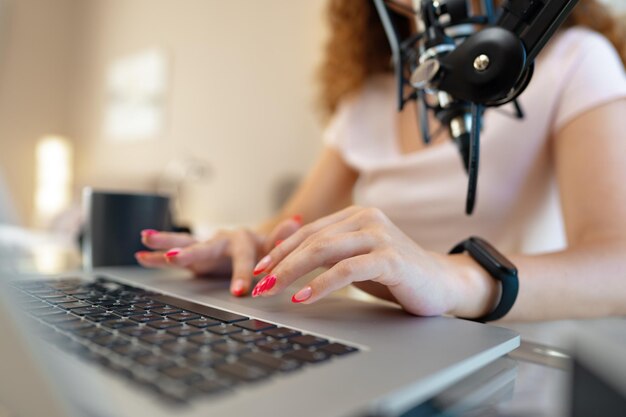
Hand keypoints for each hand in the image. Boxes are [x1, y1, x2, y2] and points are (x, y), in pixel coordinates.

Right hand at [135, 216, 302, 296]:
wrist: (254, 246)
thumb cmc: (265, 249)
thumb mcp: (275, 246)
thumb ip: (280, 238)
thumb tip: (294, 222)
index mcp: (242, 239)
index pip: (241, 257)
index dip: (241, 273)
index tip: (240, 291)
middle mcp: (221, 239)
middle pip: (204, 246)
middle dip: (190, 253)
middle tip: (175, 258)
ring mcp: (205, 246)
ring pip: (184, 243)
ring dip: (166, 242)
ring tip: (145, 238)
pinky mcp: (194, 255)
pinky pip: (173, 254)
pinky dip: (157, 255)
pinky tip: (141, 255)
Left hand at [249, 206, 496, 317]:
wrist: (441, 284)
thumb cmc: (396, 274)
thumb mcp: (357, 258)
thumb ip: (330, 252)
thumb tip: (287, 258)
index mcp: (356, 216)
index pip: (309, 231)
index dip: (281, 250)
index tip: (260, 269)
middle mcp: (367, 219)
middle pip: (312, 240)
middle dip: (281, 263)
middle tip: (259, 284)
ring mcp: (379, 236)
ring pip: (324, 251)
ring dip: (293, 272)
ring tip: (273, 290)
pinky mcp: (389, 258)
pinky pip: (346, 269)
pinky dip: (321, 284)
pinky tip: (304, 297)